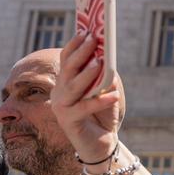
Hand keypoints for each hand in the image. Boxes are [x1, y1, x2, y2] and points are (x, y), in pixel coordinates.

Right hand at [53, 32, 124, 164]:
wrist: (101, 144)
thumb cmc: (103, 114)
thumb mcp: (105, 91)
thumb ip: (105, 77)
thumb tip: (109, 61)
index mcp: (65, 82)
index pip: (66, 59)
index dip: (74, 44)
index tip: (86, 30)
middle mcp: (59, 92)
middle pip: (68, 69)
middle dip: (81, 52)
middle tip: (94, 39)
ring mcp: (62, 107)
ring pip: (73, 87)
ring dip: (88, 74)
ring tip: (101, 63)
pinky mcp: (69, 122)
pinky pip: (84, 108)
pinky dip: (100, 101)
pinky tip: (113, 94)